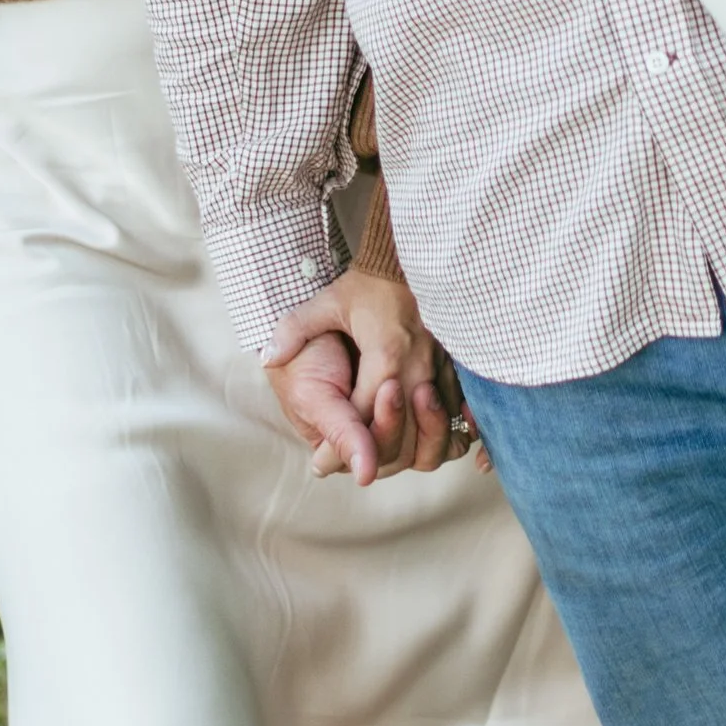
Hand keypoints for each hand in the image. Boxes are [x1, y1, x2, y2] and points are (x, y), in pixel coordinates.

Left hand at [260, 265, 456, 484]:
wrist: (411, 258)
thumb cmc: (370, 282)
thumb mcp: (329, 301)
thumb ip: (296, 329)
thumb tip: (267, 356)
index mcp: (385, 355)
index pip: (364, 416)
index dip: (343, 443)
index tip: (321, 460)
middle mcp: (417, 368)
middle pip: (405, 434)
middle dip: (378, 455)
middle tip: (355, 467)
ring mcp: (440, 369)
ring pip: (437, 432)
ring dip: (414, 450)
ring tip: (389, 455)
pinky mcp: (454, 367)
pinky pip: (458, 414)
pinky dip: (444, 433)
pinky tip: (427, 440)